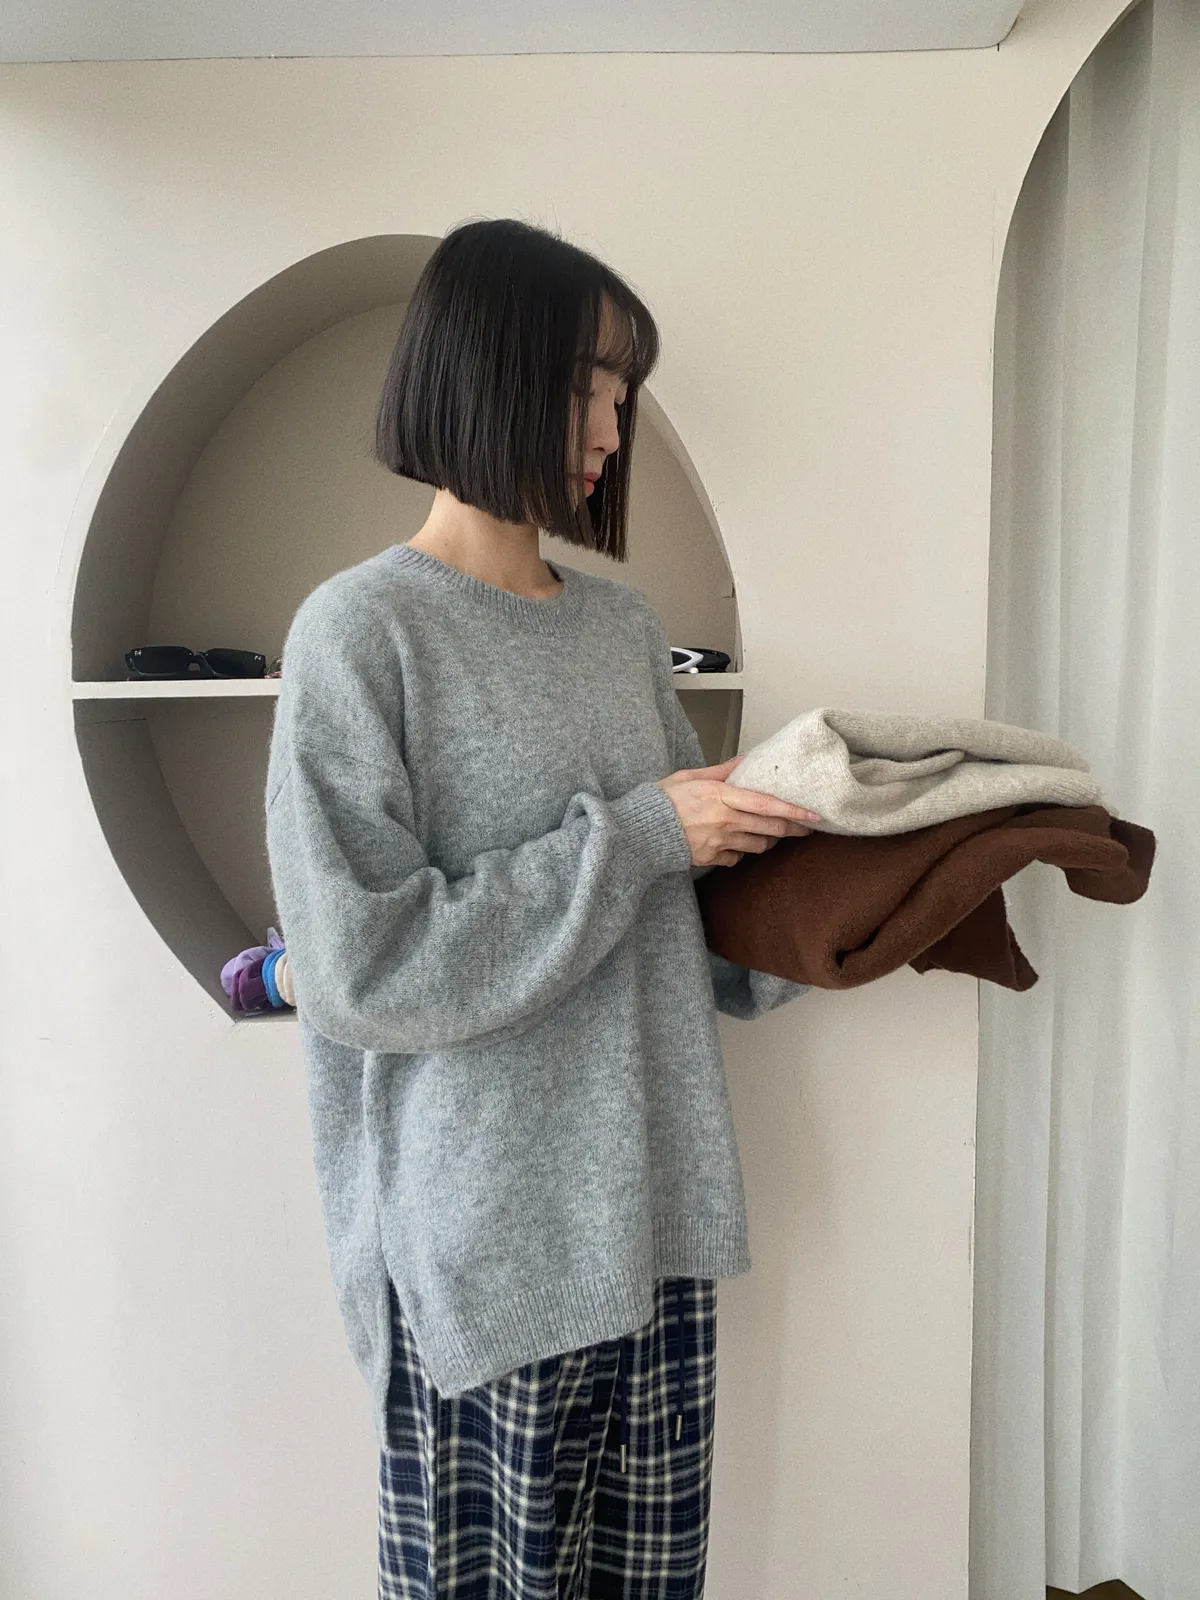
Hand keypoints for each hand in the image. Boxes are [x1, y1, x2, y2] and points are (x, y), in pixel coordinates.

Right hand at [657, 756, 822, 867]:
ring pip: (759, 845)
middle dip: (794, 829)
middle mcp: (724, 821)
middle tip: (808, 827)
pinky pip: (738, 858)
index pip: (767, 804)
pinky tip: (737, 843)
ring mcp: (719, 843)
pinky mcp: (711, 859)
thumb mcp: (690, 776)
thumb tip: (745, 761)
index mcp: (721, 796)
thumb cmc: (663, 801)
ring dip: (769, 840)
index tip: (815, 814)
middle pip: (771, 828)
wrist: (639, 832)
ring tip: (770, 832)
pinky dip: (742, 851)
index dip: (794, 810)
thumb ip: (721, 770)